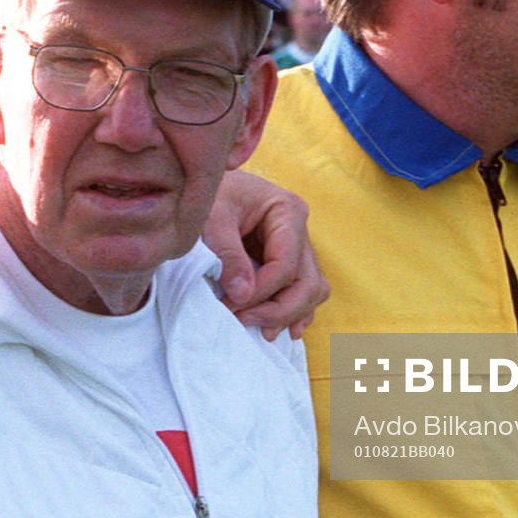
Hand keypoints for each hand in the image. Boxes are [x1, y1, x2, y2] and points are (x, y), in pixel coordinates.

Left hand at [204, 171, 328, 339]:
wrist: (206, 185)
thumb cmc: (210, 196)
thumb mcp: (212, 217)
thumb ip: (227, 254)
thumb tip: (243, 295)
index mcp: (287, 211)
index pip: (285, 264)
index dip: (261, 291)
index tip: (231, 305)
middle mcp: (300, 229)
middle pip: (307, 282)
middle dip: (279, 309)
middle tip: (244, 321)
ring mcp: (298, 246)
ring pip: (311, 290)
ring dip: (288, 314)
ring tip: (261, 332)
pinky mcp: (290, 260)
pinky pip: (304, 292)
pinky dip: (294, 312)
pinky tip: (279, 330)